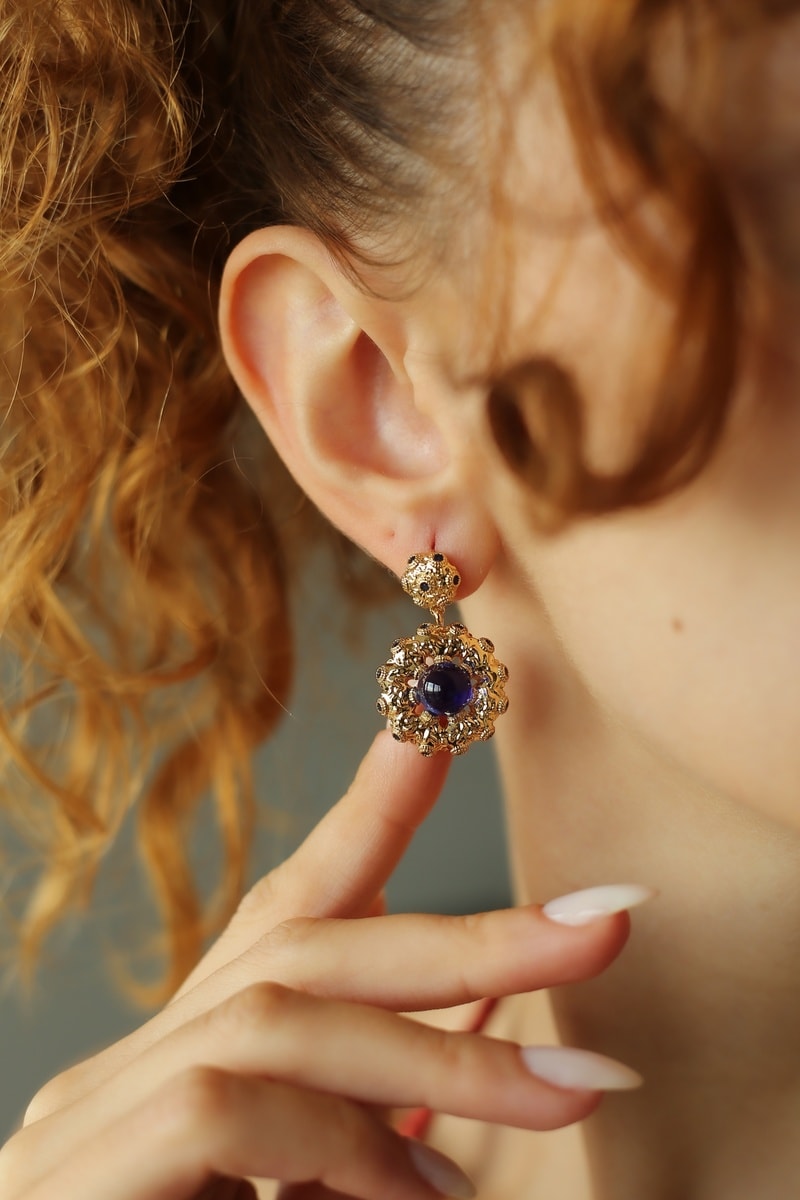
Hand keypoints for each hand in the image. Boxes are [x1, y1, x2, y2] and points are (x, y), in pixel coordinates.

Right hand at [0, 732, 638, 1199]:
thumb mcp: (313, 1198)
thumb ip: (367, 1125)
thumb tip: (479, 1035)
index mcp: (189, 1062)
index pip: (286, 909)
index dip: (371, 810)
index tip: (442, 729)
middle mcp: (130, 1068)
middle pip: (302, 947)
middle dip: (467, 933)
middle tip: (604, 923)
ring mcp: (90, 1118)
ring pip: (281, 1018)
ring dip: (439, 1055)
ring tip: (564, 1094)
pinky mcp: (78, 1174)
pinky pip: (230, 1107)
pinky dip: (346, 1143)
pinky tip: (423, 1198)